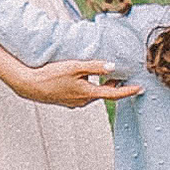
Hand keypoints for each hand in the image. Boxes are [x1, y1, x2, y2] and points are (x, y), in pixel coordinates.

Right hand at [0, 56, 138, 109]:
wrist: (30, 85)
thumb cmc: (51, 76)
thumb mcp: (74, 67)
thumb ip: (94, 66)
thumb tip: (113, 66)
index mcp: (88, 93)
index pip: (113, 94)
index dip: (128, 91)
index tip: (140, 89)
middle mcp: (83, 101)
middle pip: (104, 93)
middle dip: (115, 85)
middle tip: (125, 76)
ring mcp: (75, 102)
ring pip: (93, 93)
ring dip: (101, 85)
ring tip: (107, 74)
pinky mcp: (67, 100)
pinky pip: (84, 94)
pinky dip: (89, 87)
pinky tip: (85, 78)